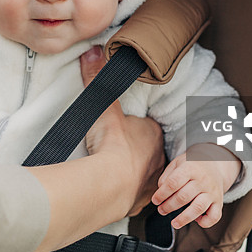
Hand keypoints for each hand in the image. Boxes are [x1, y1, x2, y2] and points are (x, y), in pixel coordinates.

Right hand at [80, 46, 164, 216]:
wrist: (109, 184)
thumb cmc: (111, 145)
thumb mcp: (103, 107)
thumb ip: (96, 79)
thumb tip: (92, 52)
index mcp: (153, 134)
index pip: (149, 127)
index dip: (136, 126)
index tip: (123, 127)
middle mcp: (159, 158)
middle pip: (149, 150)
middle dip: (136, 149)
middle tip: (117, 148)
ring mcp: (152, 181)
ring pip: (147, 173)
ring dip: (134, 171)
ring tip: (115, 169)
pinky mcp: (142, 200)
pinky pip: (137, 194)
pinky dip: (128, 191)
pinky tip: (115, 188)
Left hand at [151, 143, 240, 228]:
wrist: (215, 162)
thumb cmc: (191, 165)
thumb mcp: (177, 163)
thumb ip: (167, 176)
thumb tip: (160, 191)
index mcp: (190, 168)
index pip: (173, 182)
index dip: (162, 194)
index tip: (155, 201)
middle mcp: (203, 180)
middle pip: (183, 197)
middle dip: (169, 206)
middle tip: (161, 210)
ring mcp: (212, 191)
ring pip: (198, 208)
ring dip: (184, 218)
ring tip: (174, 223)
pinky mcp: (219, 201)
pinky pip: (215, 216)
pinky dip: (205, 222)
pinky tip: (196, 220)